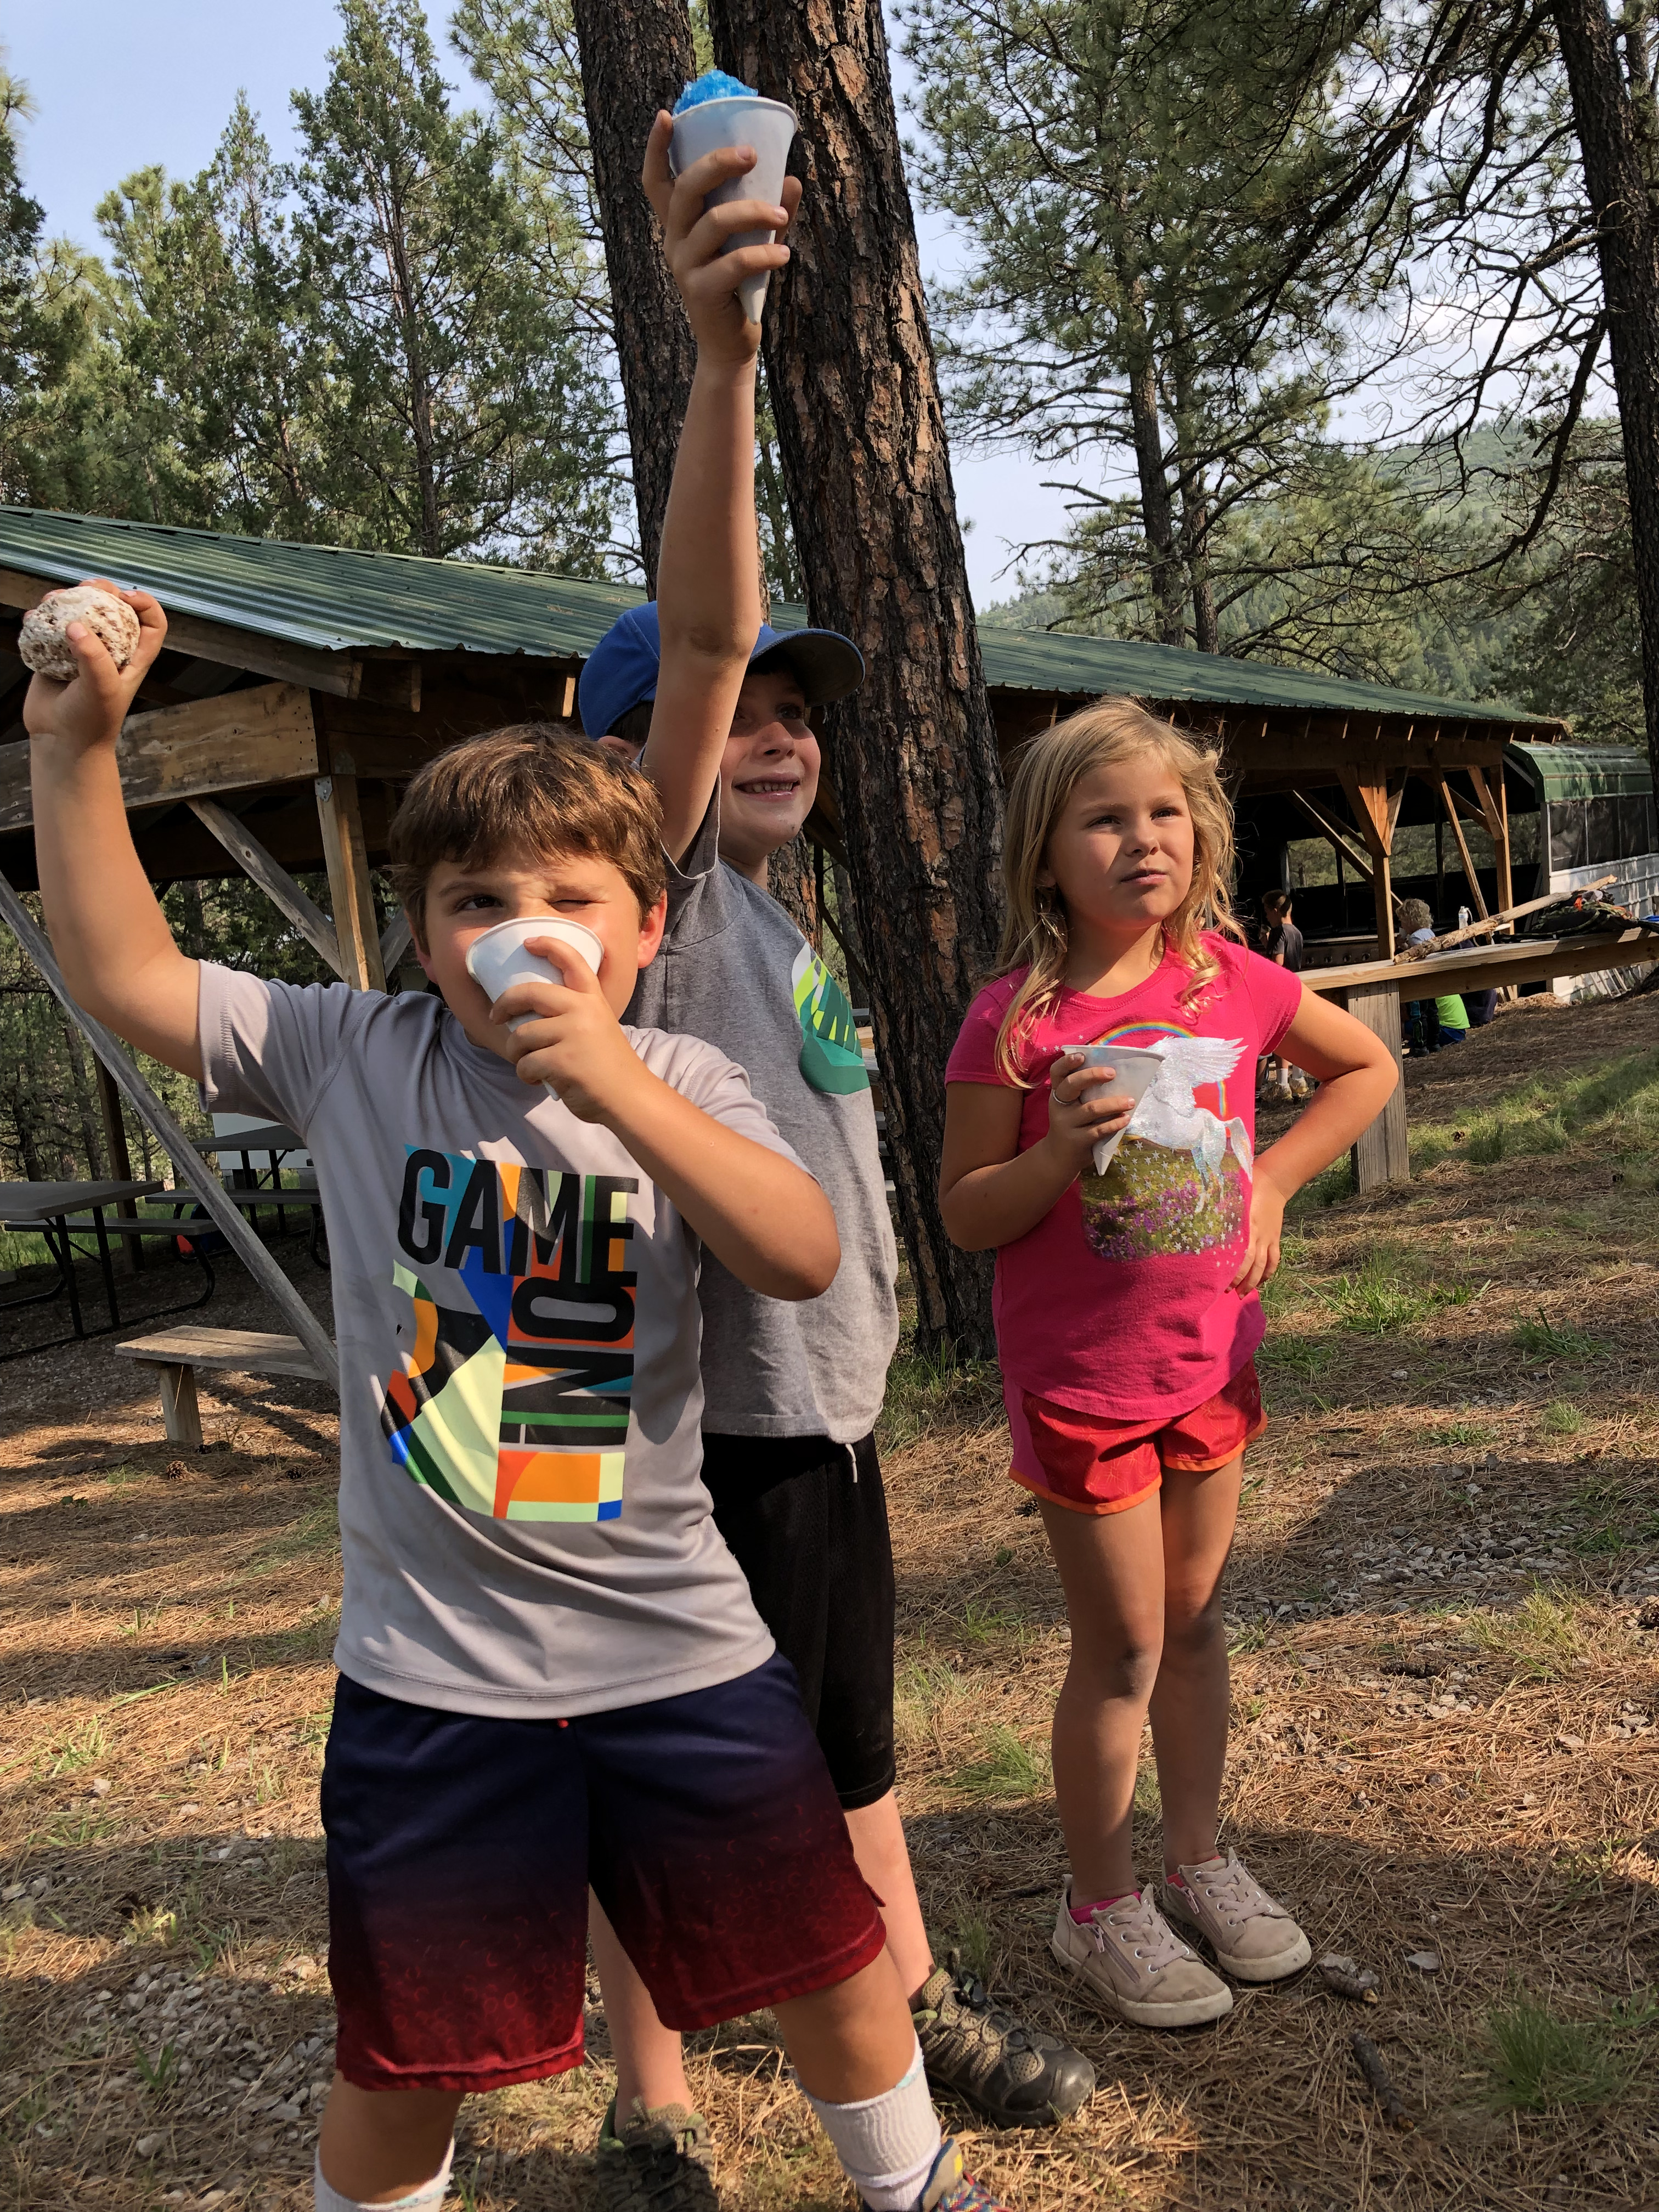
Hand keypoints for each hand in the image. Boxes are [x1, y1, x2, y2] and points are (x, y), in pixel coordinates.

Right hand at [23, 580, 166, 751]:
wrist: (60, 742)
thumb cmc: (92, 722)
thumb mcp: (102, 689)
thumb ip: (94, 657)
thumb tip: (75, 625)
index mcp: (134, 657)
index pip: (152, 622)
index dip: (145, 603)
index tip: (126, 596)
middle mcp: (110, 650)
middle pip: (112, 607)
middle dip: (101, 591)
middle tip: (85, 587)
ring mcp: (82, 650)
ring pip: (79, 612)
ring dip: (66, 599)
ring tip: (53, 600)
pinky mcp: (55, 653)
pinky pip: (49, 627)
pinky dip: (41, 618)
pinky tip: (33, 619)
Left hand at [489, 940, 645, 1124]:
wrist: (628, 1097)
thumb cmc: (609, 1066)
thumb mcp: (599, 1026)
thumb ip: (573, 1014)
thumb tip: (529, 1015)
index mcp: (592, 1000)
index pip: (573, 961)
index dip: (549, 946)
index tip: (528, 943)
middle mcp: (582, 1011)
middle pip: (529, 993)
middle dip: (504, 1004)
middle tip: (495, 1016)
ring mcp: (572, 1035)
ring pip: (521, 1036)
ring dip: (517, 1053)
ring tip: (530, 1064)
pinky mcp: (562, 1061)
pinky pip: (525, 1064)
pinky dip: (526, 1075)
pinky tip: (540, 1080)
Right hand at [642, 108, 799, 359]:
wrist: (729, 345)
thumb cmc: (740, 288)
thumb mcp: (752, 244)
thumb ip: (767, 212)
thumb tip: (791, 180)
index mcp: (680, 224)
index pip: (656, 182)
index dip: (657, 148)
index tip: (665, 115)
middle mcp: (674, 241)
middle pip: (686, 189)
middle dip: (717, 164)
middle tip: (751, 154)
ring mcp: (685, 266)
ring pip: (714, 223)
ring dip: (753, 213)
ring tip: (782, 217)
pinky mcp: (701, 292)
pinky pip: (734, 264)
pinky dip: (763, 256)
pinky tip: (785, 256)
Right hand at [1038, 1051, 1137, 1177]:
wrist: (1058, 1157)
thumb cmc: (1072, 1124)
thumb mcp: (1070, 1107)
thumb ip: (1084, 1092)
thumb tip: (1115, 1075)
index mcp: (1057, 1093)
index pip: (1056, 1072)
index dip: (1067, 1062)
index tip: (1082, 1056)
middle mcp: (1059, 1106)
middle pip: (1072, 1085)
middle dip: (1093, 1075)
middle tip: (1113, 1073)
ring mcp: (1066, 1124)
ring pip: (1091, 1109)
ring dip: (1114, 1103)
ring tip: (1130, 1101)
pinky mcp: (1077, 1140)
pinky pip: (1099, 1130)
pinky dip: (1114, 1124)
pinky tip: (1125, 1119)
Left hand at [1231, 1170, 1286, 1293]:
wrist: (1273, 1183)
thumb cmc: (1247, 1188)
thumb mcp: (1231, 1199)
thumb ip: (1221, 1213)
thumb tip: (1202, 1224)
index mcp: (1247, 1226)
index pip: (1242, 1255)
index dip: (1233, 1270)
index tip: (1221, 1281)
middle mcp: (1259, 1236)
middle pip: (1252, 1264)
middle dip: (1242, 1281)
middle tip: (1229, 1293)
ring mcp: (1269, 1238)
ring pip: (1264, 1266)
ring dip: (1255, 1281)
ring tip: (1244, 1294)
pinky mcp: (1275, 1238)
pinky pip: (1274, 1259)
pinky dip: (1269, 1272)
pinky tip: (1261, 1281)